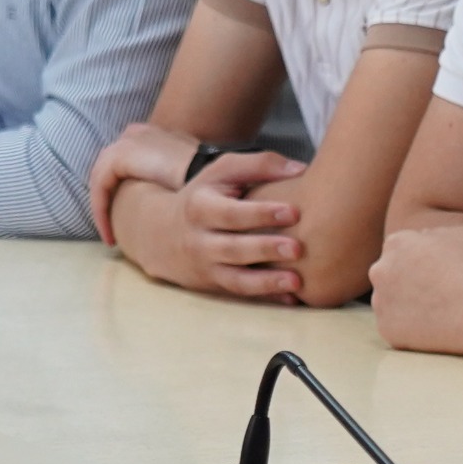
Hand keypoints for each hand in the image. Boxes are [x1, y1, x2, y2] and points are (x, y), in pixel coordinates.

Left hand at [88, 122, 199, 241]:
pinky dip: (101, 212)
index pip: (123, 164)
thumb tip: (165, 199)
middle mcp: (137, 132)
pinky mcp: (120, 155)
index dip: (121, 192)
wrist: (211, 182)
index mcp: (151, 134)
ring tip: (111, 238)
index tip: (127, 219)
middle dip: (108, 202)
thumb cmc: (207, 185)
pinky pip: (100, 188)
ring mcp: (128, 141)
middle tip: (112, 232)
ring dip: (103, 211)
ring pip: (101, 182)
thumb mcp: (190, 177)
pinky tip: (110, 235)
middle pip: (109, 172)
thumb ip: (172, 180)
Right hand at [108, 151, 306, 299]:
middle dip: (266, 249)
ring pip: (236, 279)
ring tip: (297, 282)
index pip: (231, 212)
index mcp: (201, 208)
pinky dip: (267, 297)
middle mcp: (200, 241)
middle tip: (298, 249)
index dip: (261, 213)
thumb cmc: (204, 196)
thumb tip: (301, 169)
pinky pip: (242, 295)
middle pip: (234, 248)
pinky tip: (292, 299)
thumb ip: (259, 165)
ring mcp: (206, 268)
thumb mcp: (222, 172)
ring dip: (267, 282)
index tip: (295, 211)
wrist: (161, 234)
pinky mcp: (214, 286)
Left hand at [367, 224, 462, 352]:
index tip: (433, 268)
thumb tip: (423, 238)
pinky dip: (408, 327)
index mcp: (396, 243)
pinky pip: (394, 326)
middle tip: (430, 290)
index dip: (417, 258)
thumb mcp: (460, 234)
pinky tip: (431, 326)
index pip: (398, 248)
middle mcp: (380, 270)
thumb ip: (434, 233)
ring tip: (433, 309)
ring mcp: (380, 302)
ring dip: (404, 304)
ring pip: (388, 301)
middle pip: (387, 274)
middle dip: (404, 280)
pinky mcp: (386, 329)